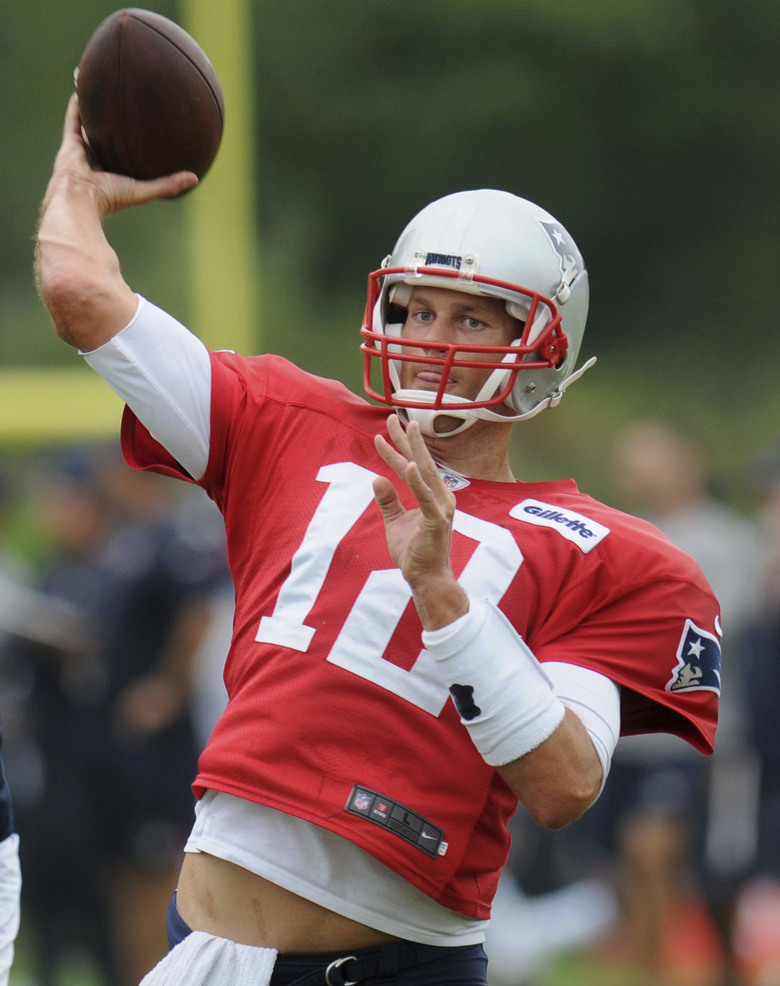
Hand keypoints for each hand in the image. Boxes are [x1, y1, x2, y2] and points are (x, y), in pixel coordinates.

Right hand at [43, 94, 197, 218]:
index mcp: (114, 173)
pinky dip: (77, 105)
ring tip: (103, 90)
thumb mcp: (144, 190)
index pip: (125, 155)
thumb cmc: (111, 199)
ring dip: (95, 110)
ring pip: (90, 126)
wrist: (80, 199)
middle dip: (116, 125)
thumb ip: (168, 184)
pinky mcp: (70, 144)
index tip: (146, 129)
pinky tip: (84, 87)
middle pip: (109, 138)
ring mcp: (83, 152)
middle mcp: (99, 161)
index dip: (133, 143)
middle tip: (128, 105)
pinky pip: (74, 119)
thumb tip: (195, 178)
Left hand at [373, 415, 468, 627]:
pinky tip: (410, 465)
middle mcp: (440, 497)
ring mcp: (441, 508)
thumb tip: (377, 479)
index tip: (383, 430)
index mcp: (432, 496)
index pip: (413, 466)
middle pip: (421, 461)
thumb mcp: (395, 522)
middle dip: (406, 439)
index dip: (398, 448)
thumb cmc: (414, 553)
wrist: (427, 579)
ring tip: (404, 429)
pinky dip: (418, 481)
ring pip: (425, 473)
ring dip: (414, 450)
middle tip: (392, 417)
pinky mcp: (436, 521)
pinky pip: (426, 497)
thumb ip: (388, 501)